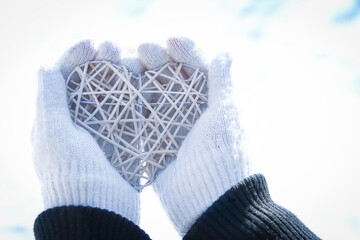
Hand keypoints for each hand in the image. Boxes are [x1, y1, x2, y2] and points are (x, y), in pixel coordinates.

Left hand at [32, 40, 141, 223]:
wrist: (99, 211)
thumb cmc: (71, 175)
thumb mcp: (54, 135)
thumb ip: (49, 100)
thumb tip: (45, 66)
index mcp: (54, 120)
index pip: (62, 79)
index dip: (75, 58)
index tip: (91, 45)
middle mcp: (77, 123)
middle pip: (88, 83)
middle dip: (100, 62)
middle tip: (113, 47)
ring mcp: (101, 131)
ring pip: (111, 94)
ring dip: (120, 75)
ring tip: (131, 59)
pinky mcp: (122, 140)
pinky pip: (129, 111)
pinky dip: (135, 94)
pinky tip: (142, 81)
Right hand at [141, 37, 250, 235]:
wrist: (210, 202)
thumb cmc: (223, 155)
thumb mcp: (227, 114)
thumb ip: (223, 82)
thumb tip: (224, 51)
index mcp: (212, 100)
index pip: (197, 66)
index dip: (184, 52)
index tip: (169, 42)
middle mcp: (192, 110)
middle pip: (171, 77)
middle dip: (157, 60)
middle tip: (140, 50)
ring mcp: (172, 125)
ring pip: (153, 93)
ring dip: (139, 77)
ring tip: (123, 62)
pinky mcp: (155, 141)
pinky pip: (141, 117)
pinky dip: (130, 102)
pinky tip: (119, 89)